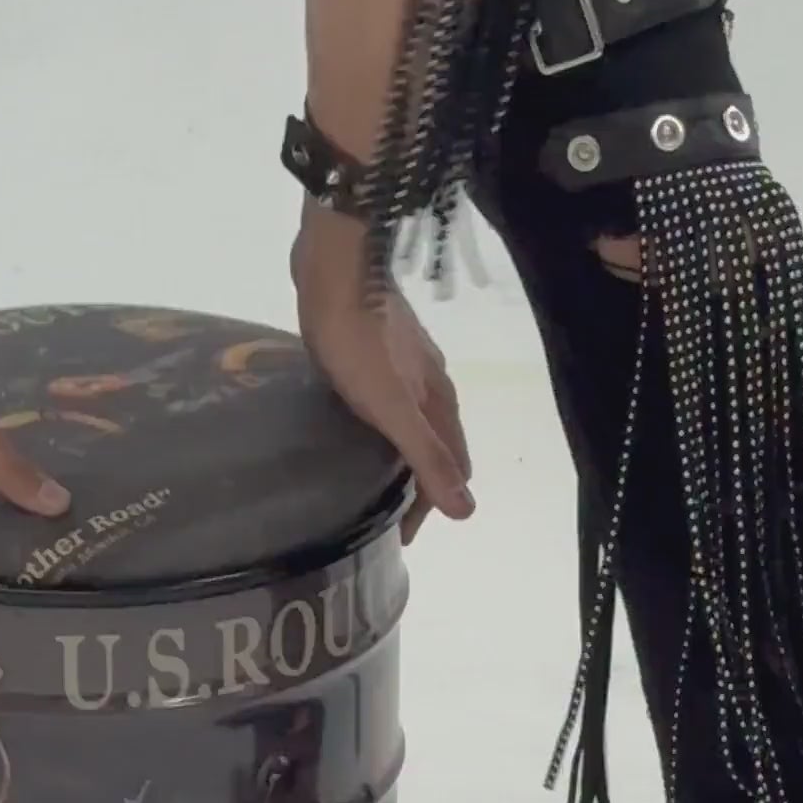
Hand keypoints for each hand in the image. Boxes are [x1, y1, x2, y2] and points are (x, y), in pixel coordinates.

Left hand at [292, 203, 474, 546]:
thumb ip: (427, 456)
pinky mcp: (378, 345)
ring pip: (414, 422)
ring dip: (400, 455)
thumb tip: (467, 512)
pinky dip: (379, 425)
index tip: (398, 536)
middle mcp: (432, 385)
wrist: (336, 265)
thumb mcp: (392, 407)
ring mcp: (407, 363)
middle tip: (381, 517)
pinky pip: (387, 399)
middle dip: (419, 485)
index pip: (452, 469)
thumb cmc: (359, 339)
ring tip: (366, 479)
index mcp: (440, 403)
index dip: (430, 507)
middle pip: (437, 447)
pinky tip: (352, 425)